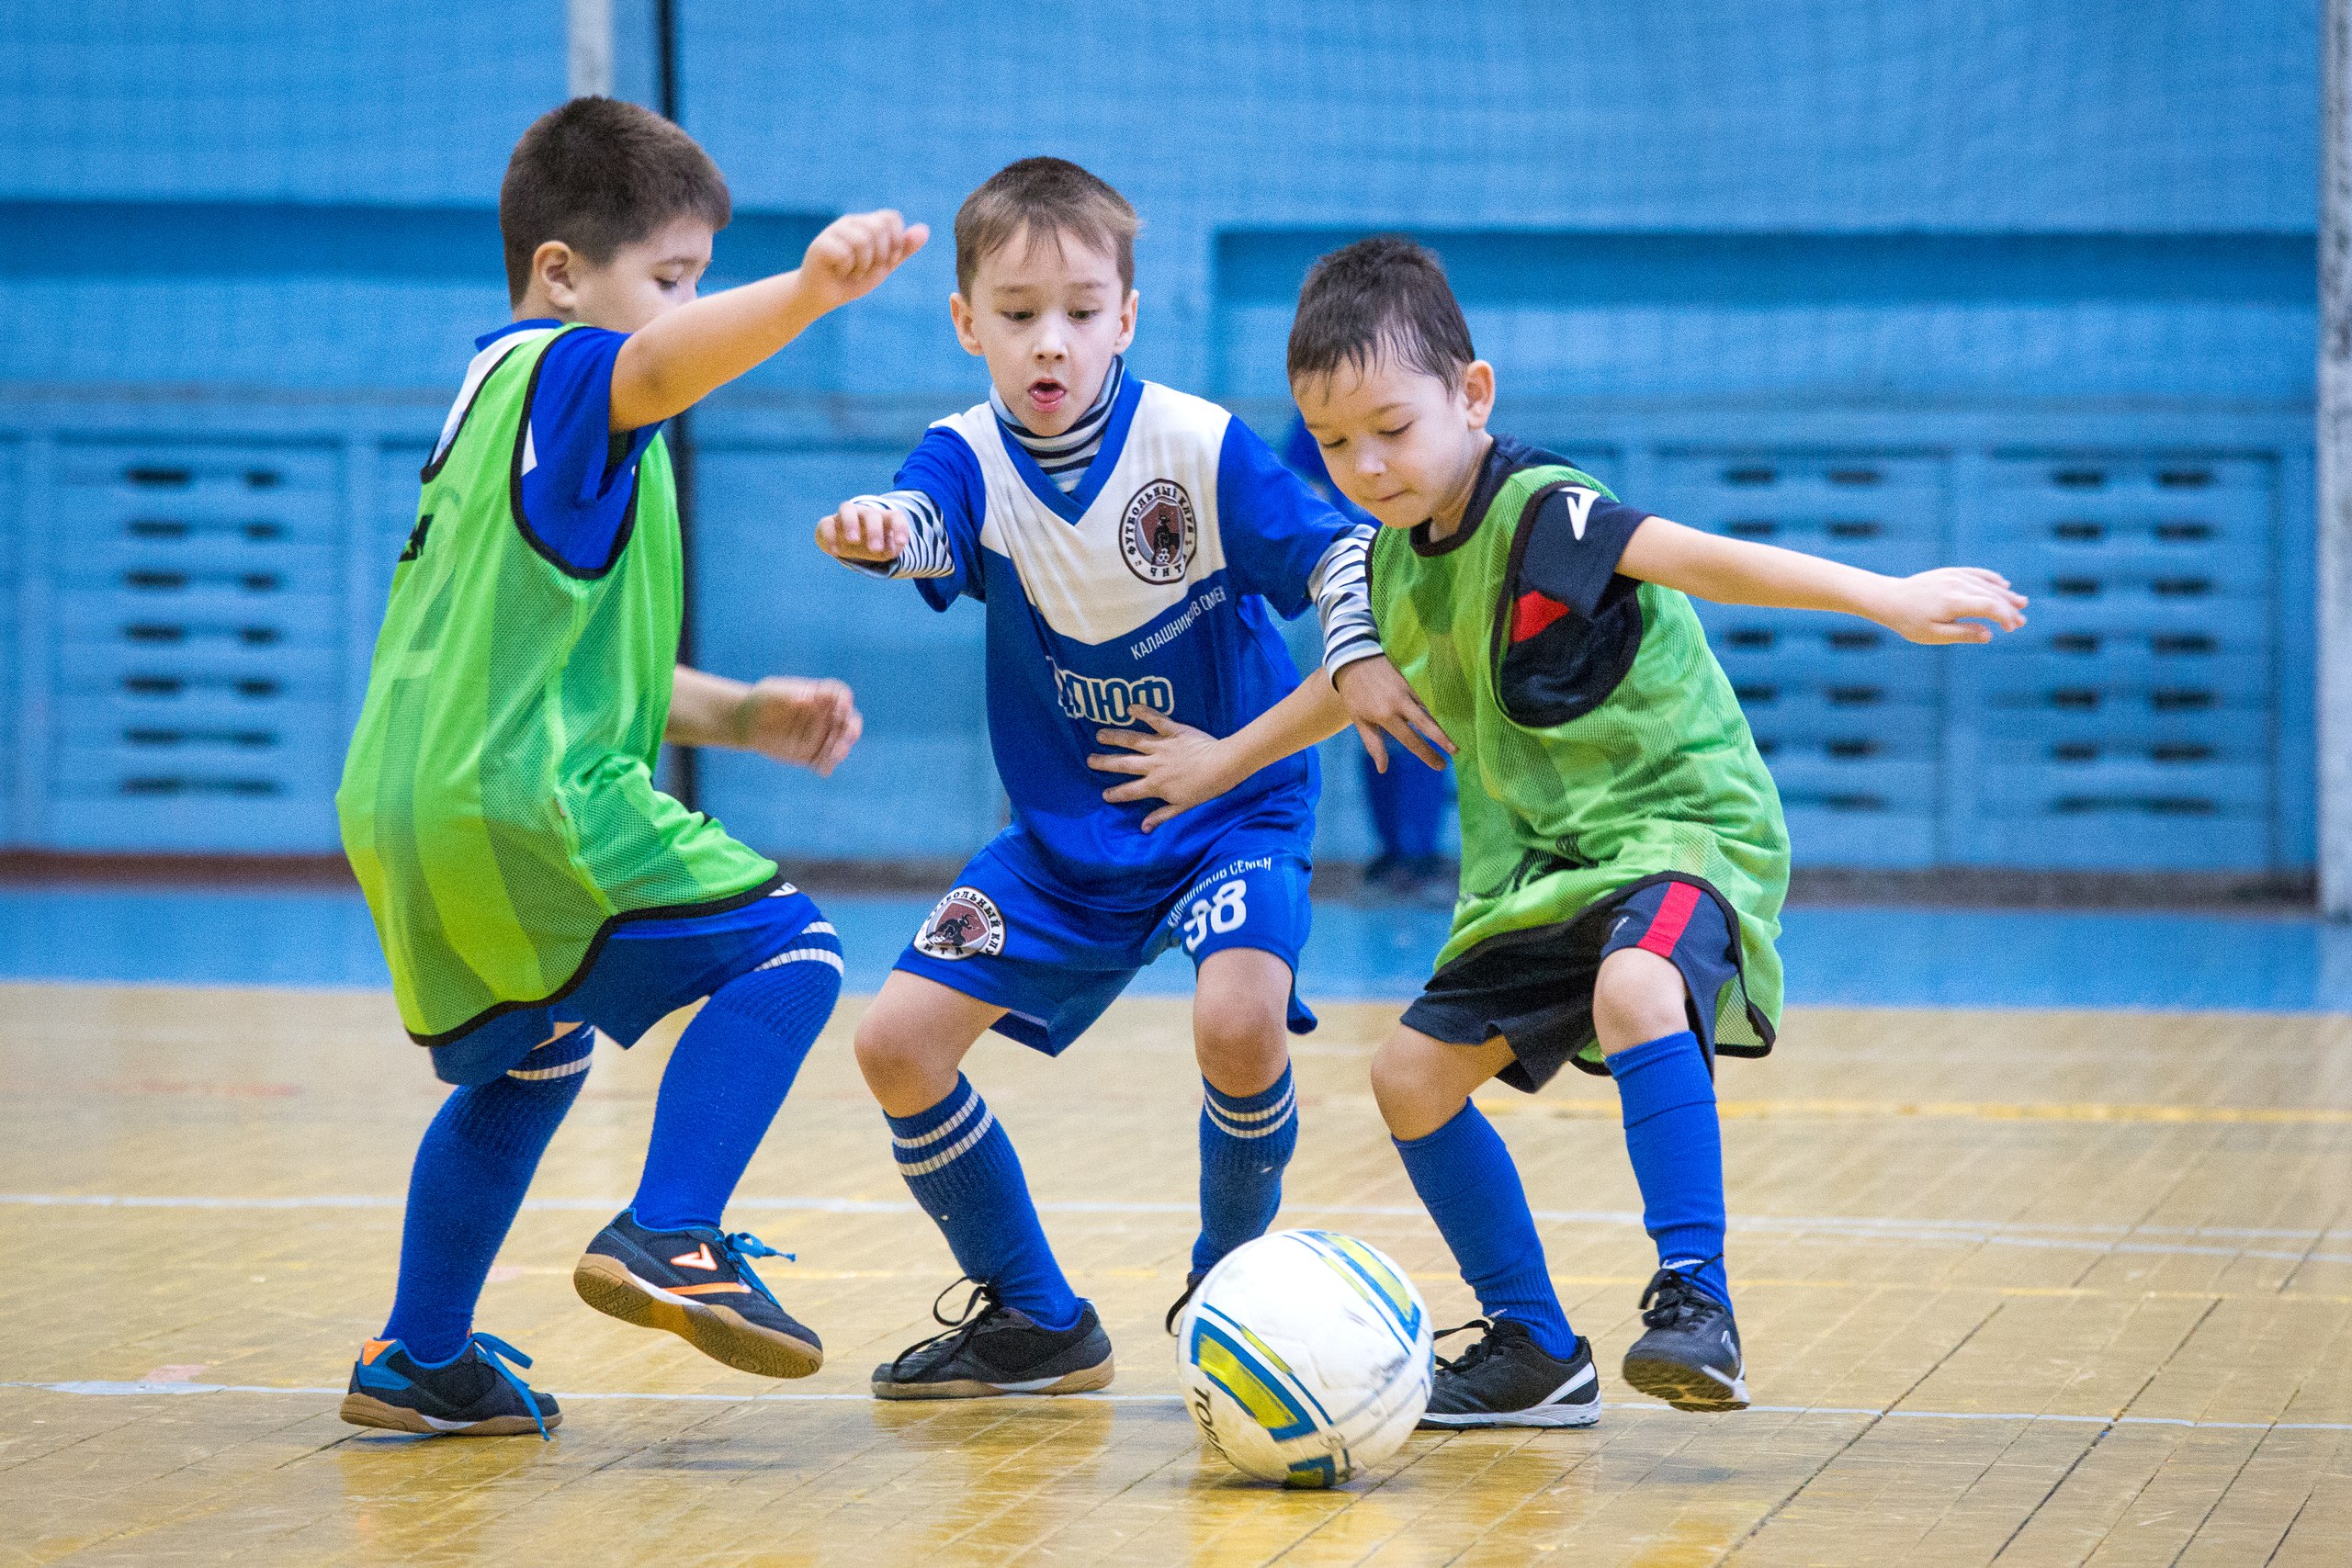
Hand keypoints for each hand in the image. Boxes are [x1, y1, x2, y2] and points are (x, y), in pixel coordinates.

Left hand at [730, 676, 861, 775]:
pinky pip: (823, 762)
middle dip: (852, 728)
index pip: (839, 695)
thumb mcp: (772, 693)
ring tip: (837, 754)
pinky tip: (824, 769)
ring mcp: (819, 736)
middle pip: (847, 721)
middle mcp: (824, 717)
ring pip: (838, 743)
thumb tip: (807, 700)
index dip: (845, 700)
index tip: (843, 706)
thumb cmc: (760, 701)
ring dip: (841, 749)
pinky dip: (826, 766)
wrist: (747, 723)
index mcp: (819, 696)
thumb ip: (789, 694)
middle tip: (850, 734)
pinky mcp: (810, 754)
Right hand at [797, 209, 928, 312]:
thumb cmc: (853, 279)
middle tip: (866, 268)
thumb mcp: (884, 265)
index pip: (892, 218)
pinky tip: (838, 273)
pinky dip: (847, 270)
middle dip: (880, 256)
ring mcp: (834, 231)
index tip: (887, 260)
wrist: (823, 297)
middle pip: (879, 228)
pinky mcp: (820, 244)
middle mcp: (851, 222)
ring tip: (852, 271)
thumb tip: (925, 230)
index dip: (896, 241)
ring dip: (863, 265)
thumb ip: (902, 249)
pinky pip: (845, 254)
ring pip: (863, 240)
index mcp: (867, 223)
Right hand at [816, 499, 908, 562]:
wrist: (846, 544)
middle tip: (875, 549)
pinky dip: (830, 536)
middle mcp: (864, 513)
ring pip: (846, 508)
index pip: (895, 516)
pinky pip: (827, 524)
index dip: (900, 527)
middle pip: (871, 514)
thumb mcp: (885, 551)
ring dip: (850, 523)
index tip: (901, 543)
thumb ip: (892, 549)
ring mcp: (845, 516)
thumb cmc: (871, 546)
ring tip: (853, 541)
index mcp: (883, 519)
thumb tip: (892, 547)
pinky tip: (835, 552)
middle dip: (874, 531)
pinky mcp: (828, 523)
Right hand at [1086, 707, 1240, 831]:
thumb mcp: (1183, 807)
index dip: (1116, 793)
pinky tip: (1131, 707)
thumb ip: (1161, 815)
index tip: (1104, 794)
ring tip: (1099, 734)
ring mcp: (1161, 746)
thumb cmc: (1205, 789)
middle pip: (1124, 764)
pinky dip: (1143, 712)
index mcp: (1155, 785)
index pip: (1130, 791)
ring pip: (1133, 741)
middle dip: (1105, 763)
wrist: (1222, 766)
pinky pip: (1156, 720)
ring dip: (1115, 737)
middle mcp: (1153, 765)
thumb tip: (1143, 828)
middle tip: (1089, 760)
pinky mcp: (1173, 731)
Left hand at [1333, 655, 1454, 771]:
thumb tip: (1383, 769)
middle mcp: (1400, 703)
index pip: (1411, 740)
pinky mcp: (1411, 680)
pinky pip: (1425, 698)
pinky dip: (1434, 709)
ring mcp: (1407, 690)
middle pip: (1427, 724)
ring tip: (1453, 738)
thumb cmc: (1355, 693)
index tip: (1440, 766)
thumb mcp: (1359, 720)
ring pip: (1429, 710)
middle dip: (1443, 739)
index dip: (1427, 754)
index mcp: (1386, 716)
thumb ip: (1373, 744)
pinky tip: (1442, 718)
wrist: (1353, 659)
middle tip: (1456, 752)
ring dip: (1442, 724)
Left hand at [1875, 568, 2028, 644]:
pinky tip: (2003, 586)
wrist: (1889, 598)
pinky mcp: (1949, 572)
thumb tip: (1989, 634)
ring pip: (1986, 584)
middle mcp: (1956, 584)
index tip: (2012, 629)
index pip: (1989, 606)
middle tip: (2022, 621)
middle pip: (1992, 595)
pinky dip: (1991, 580)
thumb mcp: (1934, 635)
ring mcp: (1954, 575)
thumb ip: (1963, 634)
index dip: (2004, 617)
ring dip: (2005, 595)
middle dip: (2009, 608)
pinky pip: (1976, 574)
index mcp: (1953, 601)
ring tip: (2021, 604)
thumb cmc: (1909, 621)